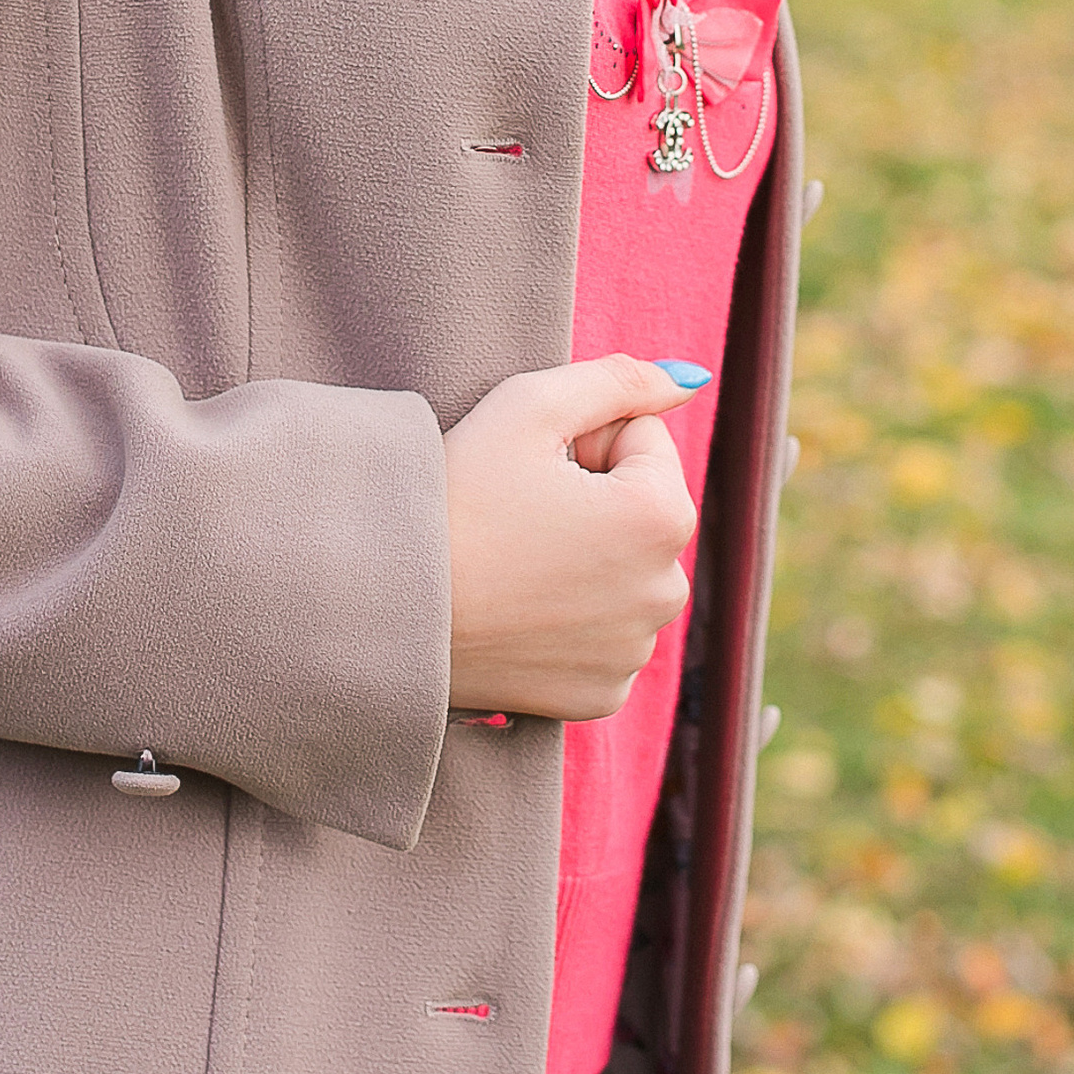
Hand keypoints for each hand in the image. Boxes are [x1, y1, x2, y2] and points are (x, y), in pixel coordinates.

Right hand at [443, 357, 705, 721]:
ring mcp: (634, 652)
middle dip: (593, 500)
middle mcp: (666, 591)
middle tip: (516, 516)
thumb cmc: (454, 495)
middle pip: (640, 509)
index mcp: (663, 516)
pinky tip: (516, 611)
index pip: (642, 440)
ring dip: (584, 558)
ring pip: (622, 572)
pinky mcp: (601, 694)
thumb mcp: (529, 406)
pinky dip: (570, 619)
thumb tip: (687, 378)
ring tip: (512, 563)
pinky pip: (603, 634)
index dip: (582, 441)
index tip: (531, 469)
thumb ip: (619, 379)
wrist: (385, 608)